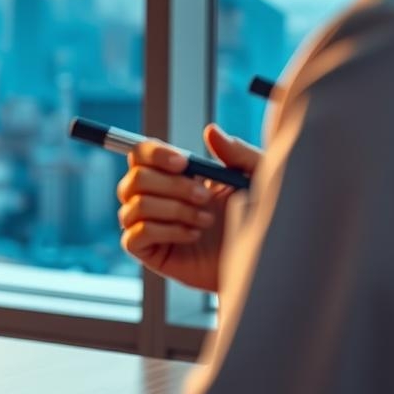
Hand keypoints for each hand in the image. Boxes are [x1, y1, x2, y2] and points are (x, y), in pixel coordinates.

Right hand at [117, 124, 260, 291]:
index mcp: (172, 174)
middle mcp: (154, 196)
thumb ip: (237, 153)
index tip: (184, 164)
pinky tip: (192, 236)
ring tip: (205, 220)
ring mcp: (148, 224)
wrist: (259, 261)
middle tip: (205, 197)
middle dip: (171, 186)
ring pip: (134, 206)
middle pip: (134, 178)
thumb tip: (210, 131)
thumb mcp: (256, 179)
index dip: (155, 154)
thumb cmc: (257, 219)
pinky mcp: (147, 252)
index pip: (141, 154)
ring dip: (173, 210)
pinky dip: (166, 231)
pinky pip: (134, 235)